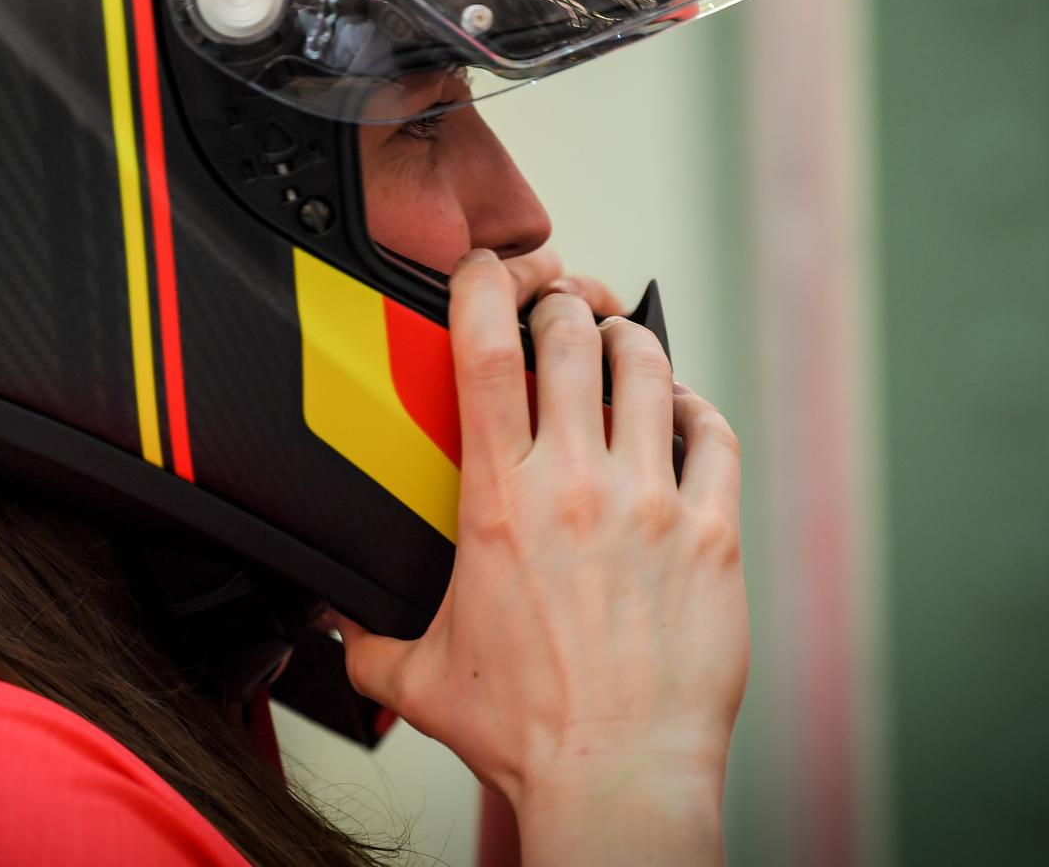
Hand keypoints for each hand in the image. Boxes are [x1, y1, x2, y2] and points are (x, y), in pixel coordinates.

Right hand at [332, 251, 747, 864]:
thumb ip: (366, 640)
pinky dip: (694, 408)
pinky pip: (713, 434)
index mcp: (499, 502)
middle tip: (559, 312)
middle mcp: (577, 485)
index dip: (483, 285)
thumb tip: (334, 627)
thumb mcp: (419, 679)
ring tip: (617, 347)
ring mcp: (652, 503)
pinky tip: (678, 415)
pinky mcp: (713, 533)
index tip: (484, 270)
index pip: (486, 351)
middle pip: (573, 335)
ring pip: (646, 368)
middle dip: (563, 304)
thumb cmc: (525, 732)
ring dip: (627, 343)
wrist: (616, 777)